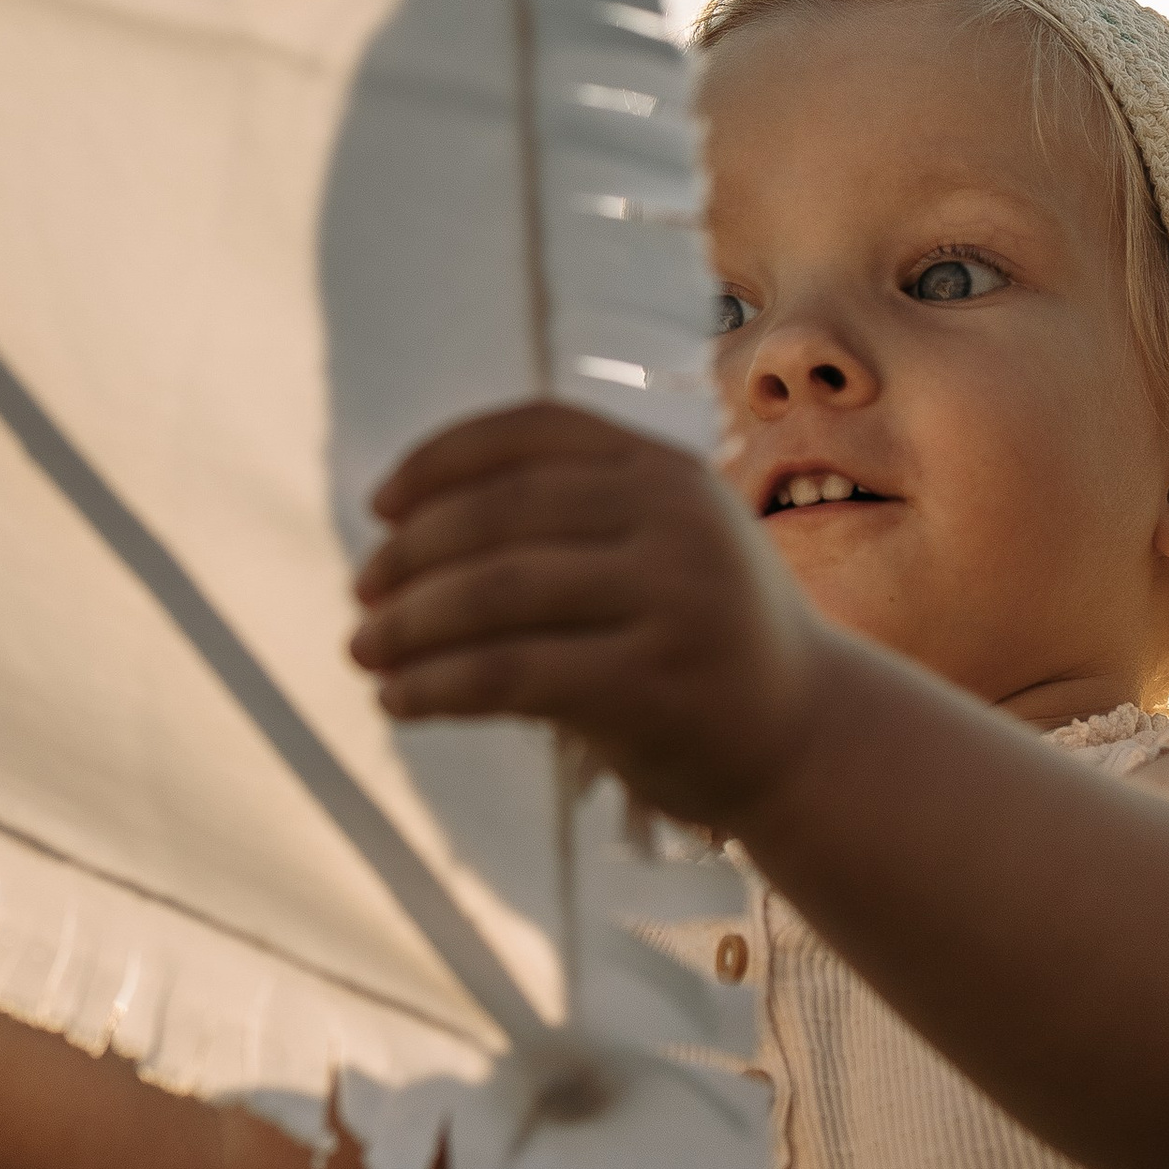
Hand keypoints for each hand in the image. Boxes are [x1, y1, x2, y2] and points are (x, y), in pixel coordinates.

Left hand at [349, 401, 831, 831]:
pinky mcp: (653, 683)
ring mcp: (670, 598)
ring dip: (409, 623)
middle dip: (410, 555)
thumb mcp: (658, 545)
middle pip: (499, 513)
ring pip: (495, 593)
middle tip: (361, 597)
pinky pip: (510, 675)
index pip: (532, 432)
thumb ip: (568, 517)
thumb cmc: (700, 638)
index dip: (442, 459)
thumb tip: (403, 527)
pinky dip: (437, 685)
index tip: (380, 506)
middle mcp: (673, 519)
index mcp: (665, 470)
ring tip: (363, 651)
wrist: (807, 737)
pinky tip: (398, 701)